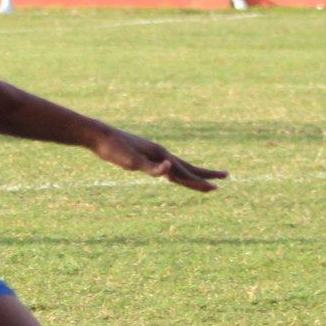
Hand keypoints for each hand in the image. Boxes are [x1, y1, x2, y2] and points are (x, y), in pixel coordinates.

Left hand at [90, 125, 225, 191]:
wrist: (99, 136)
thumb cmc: (114, 149)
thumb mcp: (132, 161)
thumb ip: (151, 168)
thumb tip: (169, 169)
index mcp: (162, 156)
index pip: (186, 173)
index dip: (201, 182)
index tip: (217, 188)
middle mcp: (161, 154)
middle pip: (188, 167)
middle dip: (206, 174)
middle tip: (226, 176)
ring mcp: (153, 154)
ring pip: (178, 167)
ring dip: (192, 173)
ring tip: (203, 179)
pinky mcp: (143, 156)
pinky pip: (164, 166)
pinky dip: (172, 172)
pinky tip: (170, 174)